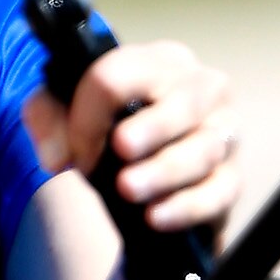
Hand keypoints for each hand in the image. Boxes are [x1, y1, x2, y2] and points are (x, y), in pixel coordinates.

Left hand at [21, 41, 240, 238]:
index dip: (92, 112)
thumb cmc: (107, 129)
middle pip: (182, 104)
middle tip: (121, 149)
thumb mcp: (66, 112)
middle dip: (151, 128)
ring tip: (129, 189)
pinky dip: (187, 206)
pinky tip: (156, 217)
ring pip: (203, 149)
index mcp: (157, 62)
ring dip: (164, 171)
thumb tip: (56, 155)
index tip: (75, 148)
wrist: (142, 171)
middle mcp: (202, 89)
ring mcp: (224, 133)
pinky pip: (219, 191)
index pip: (121, 74)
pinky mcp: (232, 177)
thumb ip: (46, 118)